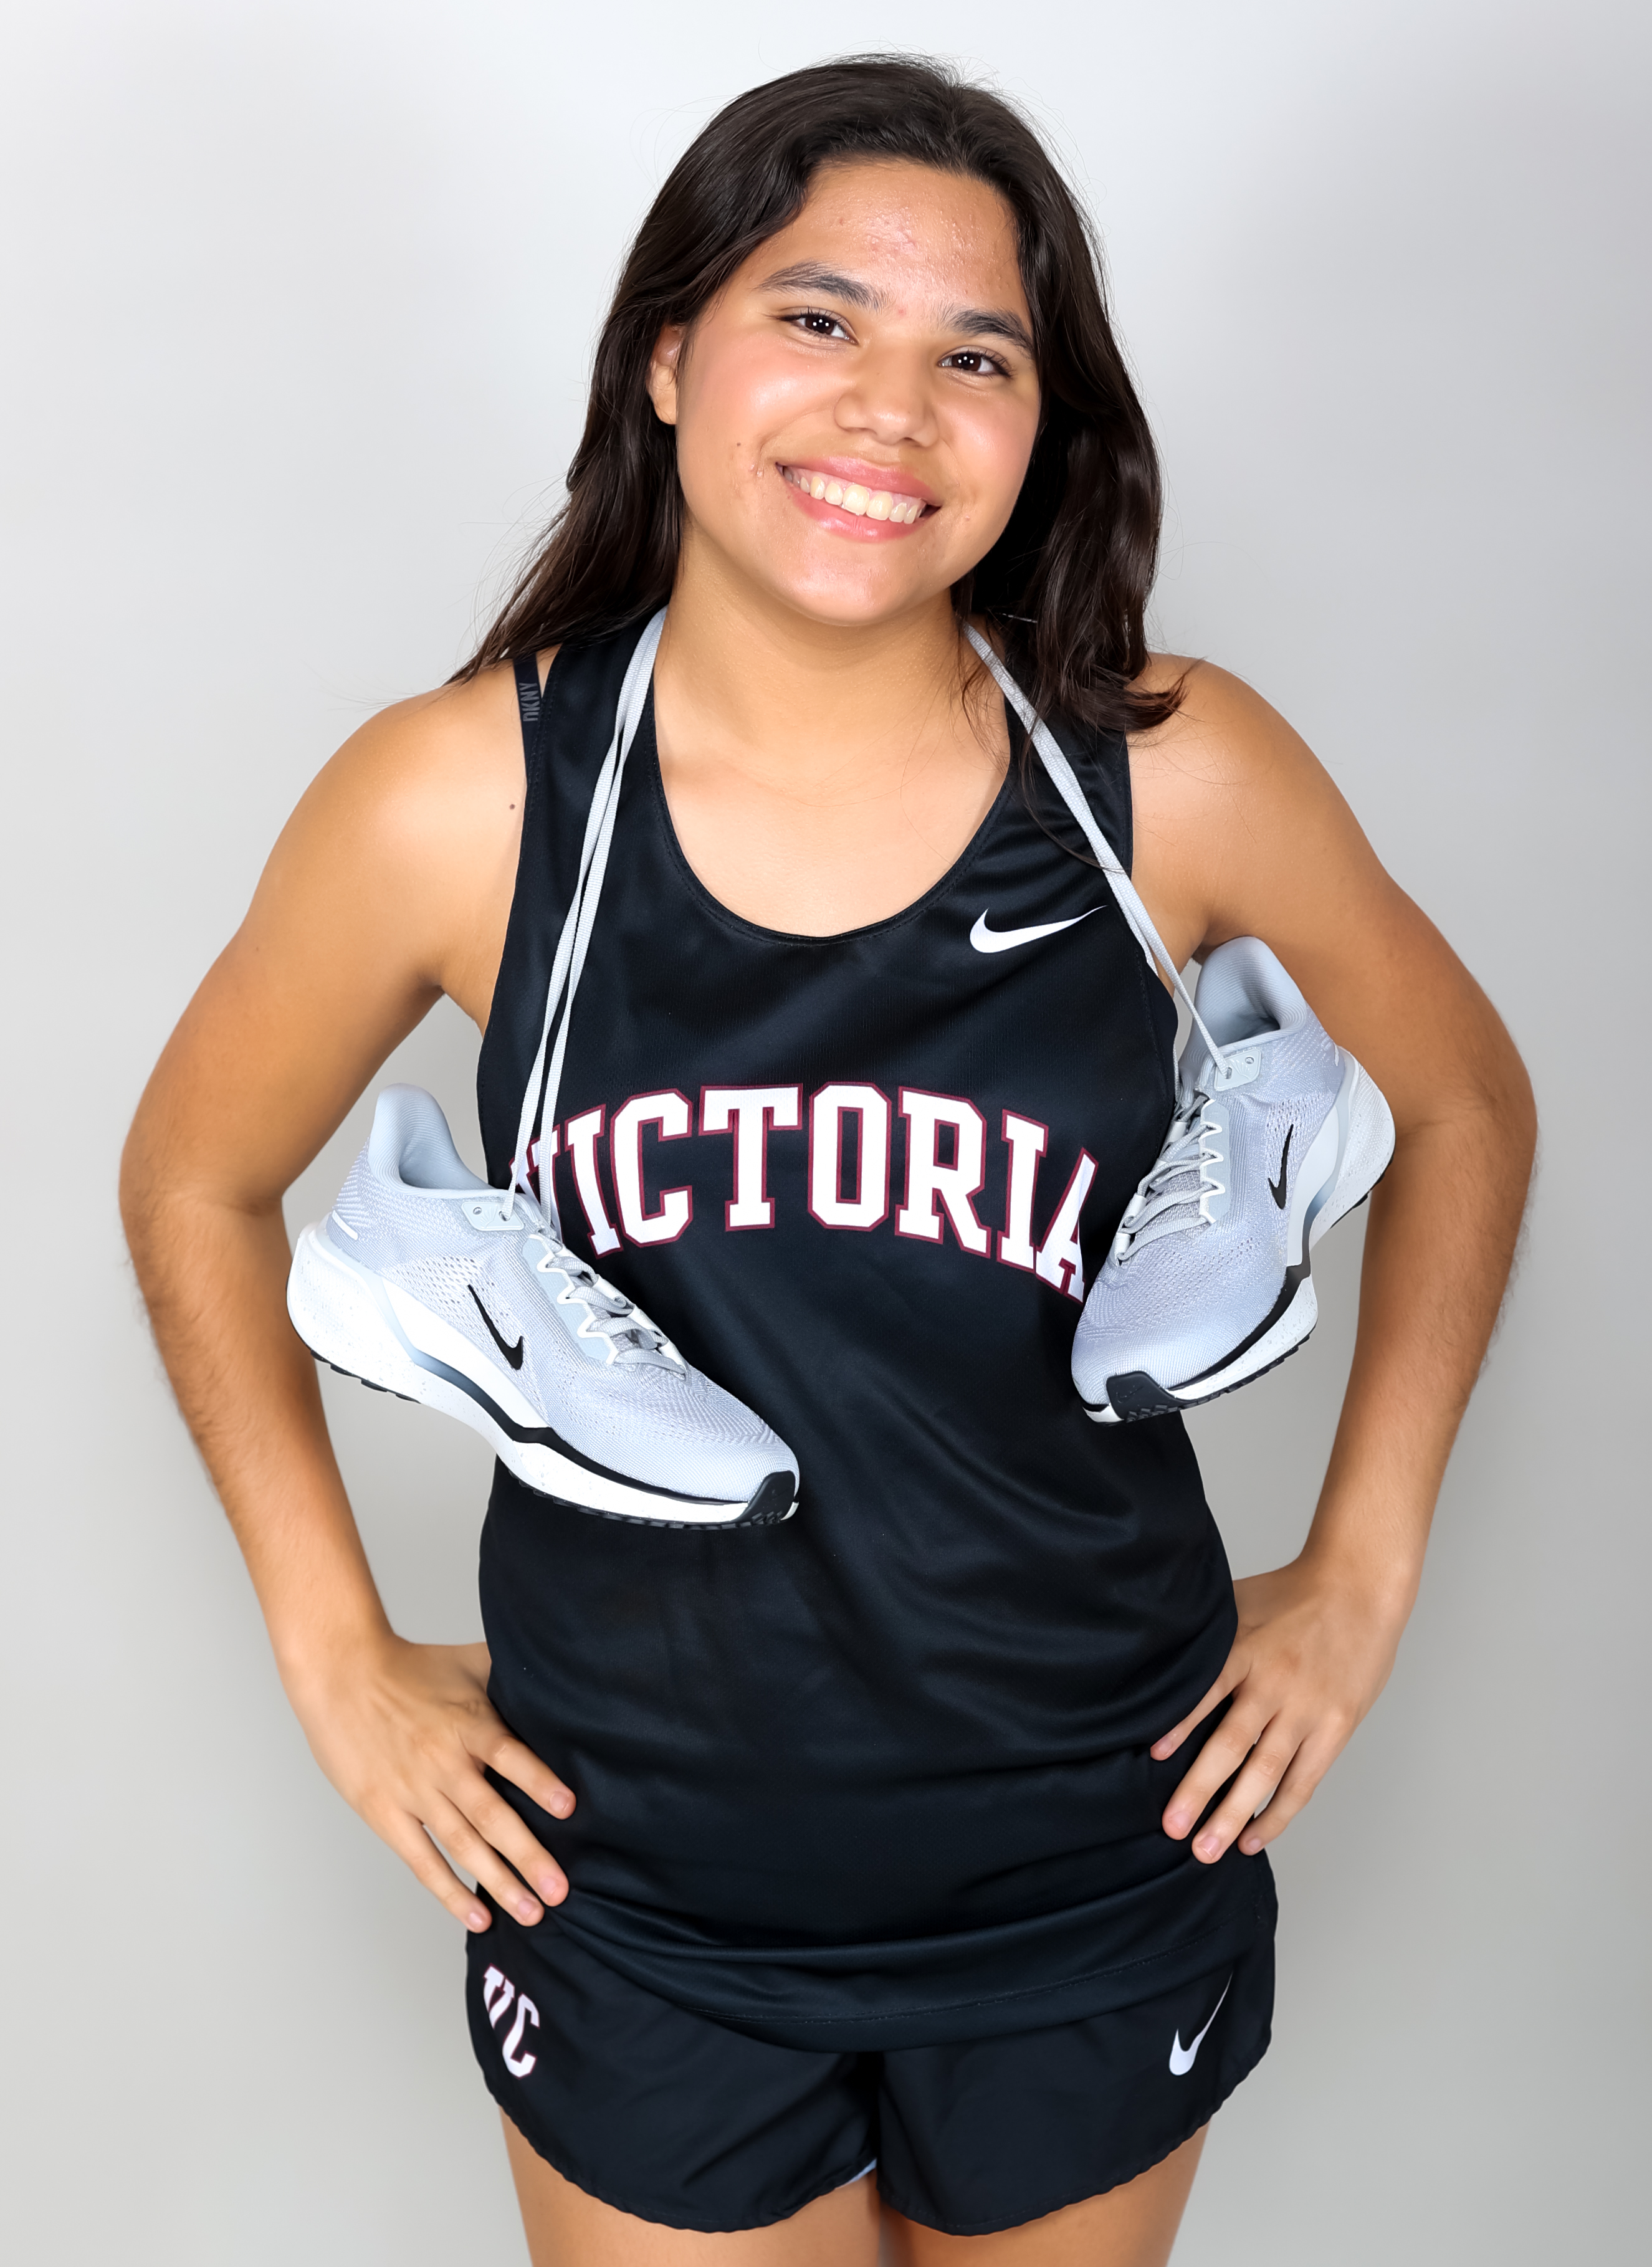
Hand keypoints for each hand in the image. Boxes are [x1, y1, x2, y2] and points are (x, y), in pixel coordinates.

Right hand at [286, 1633, 573, 1930]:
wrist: (342, 1674)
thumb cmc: (411, 1668)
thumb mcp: (468, 1660)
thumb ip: (512, 1673)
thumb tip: (562, 1674)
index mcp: (467, 1723)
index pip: (508, 1754)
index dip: (538, 1781)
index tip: (568, 1809)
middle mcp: (442, 1762)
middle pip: (490, 1815)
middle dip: (528, 1856)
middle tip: (560, 1891)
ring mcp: (412, 1792)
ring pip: (462, 1845)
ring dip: (498, 1883)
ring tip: (532, 1913)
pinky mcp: (383, 1813)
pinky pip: (421, 1860)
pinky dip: (449, 1891)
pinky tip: (477, 1916)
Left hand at [1154, 1557, 1404, 1862]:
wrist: (1359, 1589)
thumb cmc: (1292, 1594)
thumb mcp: (1239, 1601)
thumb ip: (1204, 1633)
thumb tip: (1151, 1657)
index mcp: (1246, 1650)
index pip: (1206, 1693)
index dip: (1180, 1725)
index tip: (1153, 1758)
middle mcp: (1275, 1684)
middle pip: (1232, 1745)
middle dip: (1199, 1791)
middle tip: (1171, 1829)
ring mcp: (1308, 1710)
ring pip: (1266, 1773)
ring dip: (1234, 1815)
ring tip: (1206, 1850)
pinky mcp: (1335, 1729)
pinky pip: (1302, 1781)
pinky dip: (1277, 1813)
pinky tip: (1253, 1838)